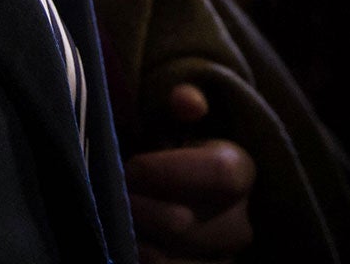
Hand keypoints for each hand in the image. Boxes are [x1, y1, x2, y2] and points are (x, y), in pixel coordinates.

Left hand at [124, 83, 256, 262]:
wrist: (177, 199)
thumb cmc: (170, 153)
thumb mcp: (174, 122)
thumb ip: (181, 103)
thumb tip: (186, 101)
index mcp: (240, 172)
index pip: (218, 174)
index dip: (167, 171)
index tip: (131, 168)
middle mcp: (239, 224)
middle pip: (181, 222)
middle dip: (135, 207)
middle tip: (110, 195)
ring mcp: (222, 260)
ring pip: (167, 260)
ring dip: (132, 239)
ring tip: (114, 220)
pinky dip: (136, 262)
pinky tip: (124, 243)